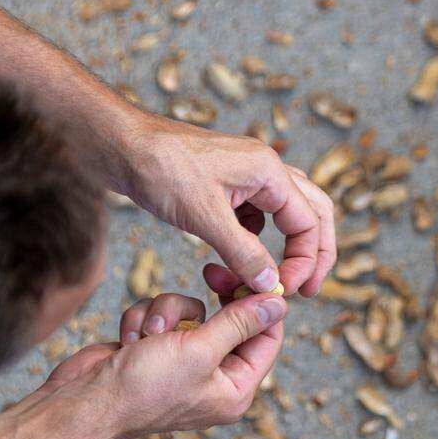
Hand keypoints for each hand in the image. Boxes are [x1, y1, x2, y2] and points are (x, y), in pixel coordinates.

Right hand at [43, 290, 285, 438]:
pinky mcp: (156, 350)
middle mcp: (214, 378)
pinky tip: (128, 340)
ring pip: (192, 311)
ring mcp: (183, 364)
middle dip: (212, 301)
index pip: (267, 338)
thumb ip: (240, 322)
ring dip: (168, 311)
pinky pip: (164, 316)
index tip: (253, 272)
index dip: (263, 304)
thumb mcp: (200, 350)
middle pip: (231, 320)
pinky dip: (144, 319)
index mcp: (235, 389)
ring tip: (149, 333)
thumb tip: (279, 303)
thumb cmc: (144, 385)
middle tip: (212, 271)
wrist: (85, 401)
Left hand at [111, 112, 335, 297]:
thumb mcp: (205, 217)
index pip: (309, 223)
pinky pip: (256, 215)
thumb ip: (243, 253)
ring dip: (285, 246)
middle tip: (307, 289)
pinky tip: (233, 256)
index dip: (305, 261)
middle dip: (314, 252)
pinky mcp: (228, 185)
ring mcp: (248, 175)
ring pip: (287, 214)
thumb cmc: (161, 170)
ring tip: (272, 278)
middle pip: (313, 212)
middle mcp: (266, 169)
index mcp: (269, 172)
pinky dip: (254, 240)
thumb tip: (273, 285)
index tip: (288, 291)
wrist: (123, 147)